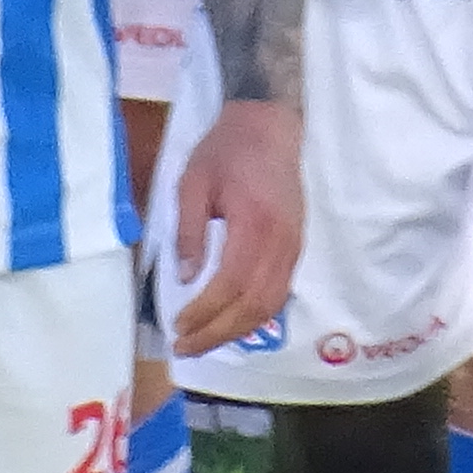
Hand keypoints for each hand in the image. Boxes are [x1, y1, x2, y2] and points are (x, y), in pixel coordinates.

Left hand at [153, 98, 304, 360]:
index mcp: (255, 224)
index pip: (231, 283)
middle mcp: (281, 242)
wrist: (271, 125)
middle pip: (253, 304)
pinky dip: (255, 316)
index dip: (204, 312)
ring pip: (270, 304)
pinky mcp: (295, 247)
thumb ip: (189, 231)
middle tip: (184, 347)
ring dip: (236, 331)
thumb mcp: (193, 183)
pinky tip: (231, 323)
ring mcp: (293, 247)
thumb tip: (183, 278)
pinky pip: (279, 293)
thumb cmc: (227, 150)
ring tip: (203, 342)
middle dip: (217, 333)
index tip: (177, 327)